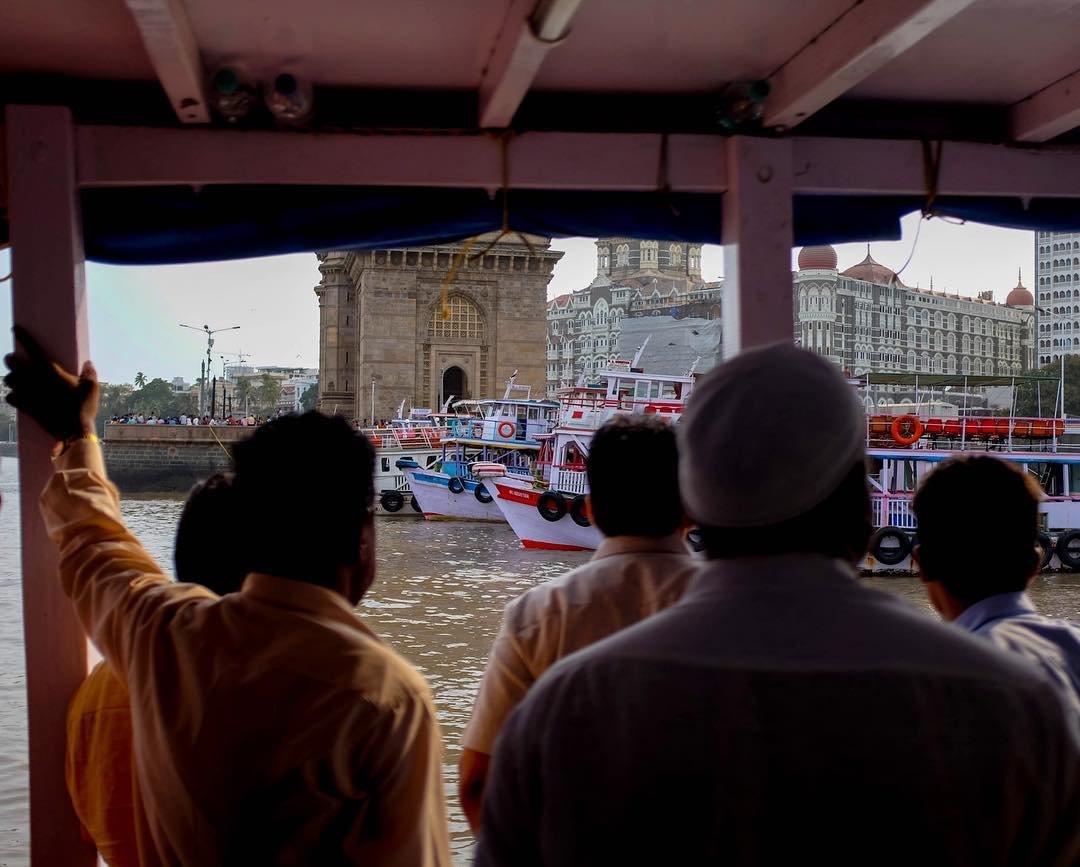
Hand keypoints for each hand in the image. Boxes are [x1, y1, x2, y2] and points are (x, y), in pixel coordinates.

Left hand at [3, 326, 99, 442]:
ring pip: (9, 380)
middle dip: (10, 360)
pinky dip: (12, 395)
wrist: (72, 431)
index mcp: (50, 371)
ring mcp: (28, 394)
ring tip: (14, 378)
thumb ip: (89, 374)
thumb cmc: (83, 407)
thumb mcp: (92, 388)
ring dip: (10, 378)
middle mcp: (35, 380)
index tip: (15, 328)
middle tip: (12, 359)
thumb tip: (88, 363)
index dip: (23, 337)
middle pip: (13, 364)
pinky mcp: (25, 407)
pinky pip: (10, 397)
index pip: (33, 349)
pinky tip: (15, 395)